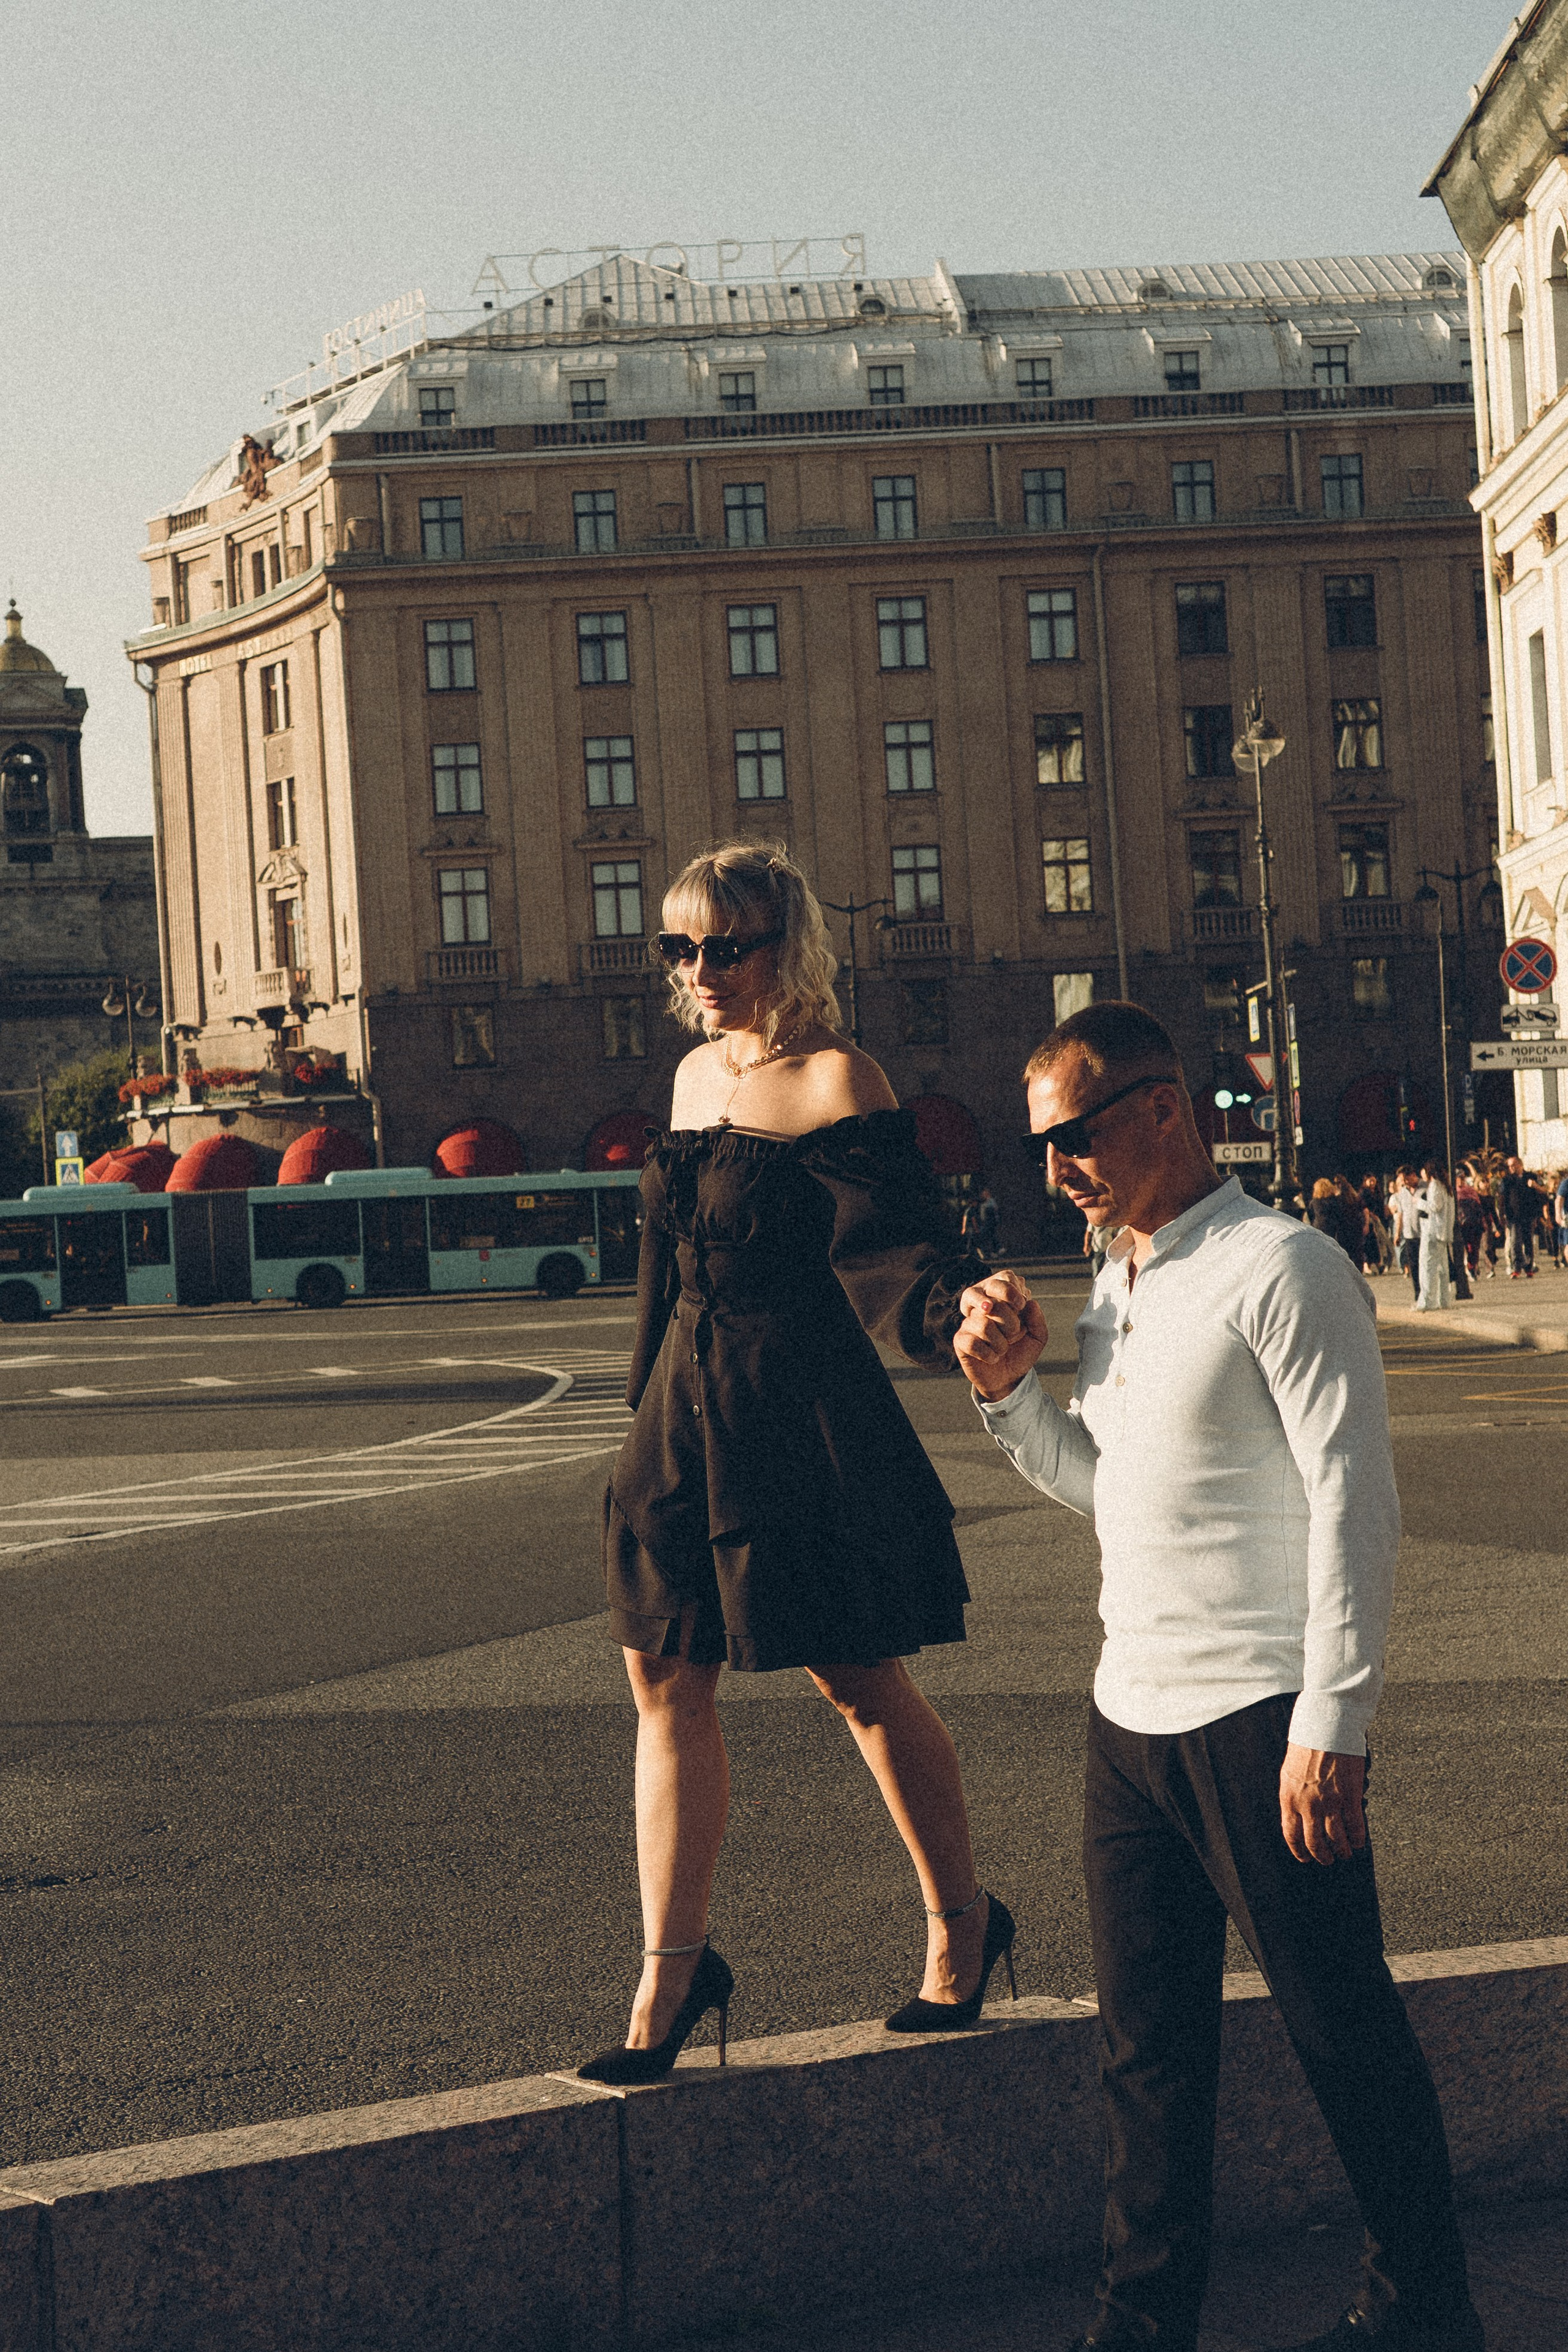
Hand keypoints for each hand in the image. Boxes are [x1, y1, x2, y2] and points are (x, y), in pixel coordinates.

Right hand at [954, 1270, 1047, 1401]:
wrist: (1008, 1379)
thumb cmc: (1020, 1353)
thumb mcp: (1037, 1337)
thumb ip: (1037, 1320)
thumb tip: (1031, 1303)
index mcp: (1000, 1300)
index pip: (1002, 1279)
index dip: (1012, 1293)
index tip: (1020, 1307)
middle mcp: (982, 1308)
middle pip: (994, 1304)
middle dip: (1011, 1324)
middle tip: (1013, 1335)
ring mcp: (969, 1323)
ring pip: (984, 1324)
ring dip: (1000, 1343)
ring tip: (1001, 1349)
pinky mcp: (960, 1340)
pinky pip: (972, 1342)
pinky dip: (989, 1354)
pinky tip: (992, 1358)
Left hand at [1279, 1745, 1366, 1865]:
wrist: (1326, 1726)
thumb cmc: (1307, 1743)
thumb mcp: (1290, 1771)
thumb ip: (1293, 1794)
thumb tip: (1299, 1813)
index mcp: (1289, 1797)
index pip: (1291, 1834)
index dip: (1299, 1850)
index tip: (1305, 1857)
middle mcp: (1307, 1804)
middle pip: (1314, 1842)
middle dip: (1322, 1855)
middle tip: (1328, 1860)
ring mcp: (1330, 1802)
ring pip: (1336, 1838)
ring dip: (1342, 1850)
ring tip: (1345, 1853)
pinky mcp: (1350, 1797)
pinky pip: (1355, 1826)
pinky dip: (1358, 1837)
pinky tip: (1359, 1841)